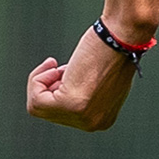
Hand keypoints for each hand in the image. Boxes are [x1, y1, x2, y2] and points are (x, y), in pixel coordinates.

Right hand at [26, 26, 140, 131]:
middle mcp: (93, 124)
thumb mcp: (97, 80)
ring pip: (38, 107)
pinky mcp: (72, 104)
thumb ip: (84, 94)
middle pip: (50, 113)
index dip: (57, 90)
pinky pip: (35, 101)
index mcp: (102, 119)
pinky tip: (52, 67)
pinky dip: (36, 80)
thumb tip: (63, 94)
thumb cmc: (111, 48)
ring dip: (42, 81)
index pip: (63, 115)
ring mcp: (83, 117)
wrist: (122, 34)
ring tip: (59, 66)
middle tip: (64, 68)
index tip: (67, 71)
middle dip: (50, 87)